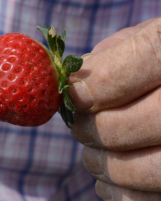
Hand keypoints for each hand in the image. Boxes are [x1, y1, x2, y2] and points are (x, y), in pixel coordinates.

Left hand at [68, 17, 160, 200]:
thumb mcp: (147, 41)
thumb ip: (112, 55)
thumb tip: (76, 86)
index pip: (147, 56)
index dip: (99, 81)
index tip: (74, 95)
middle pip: (138, 121)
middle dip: (95, 129)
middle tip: (79, 128)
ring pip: (148, 169)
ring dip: (105, 166)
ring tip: (92, 158)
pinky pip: (152, 200)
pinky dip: (122, 194)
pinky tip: (109, 181)